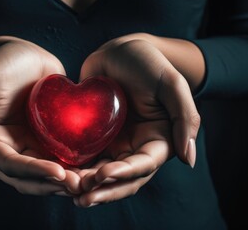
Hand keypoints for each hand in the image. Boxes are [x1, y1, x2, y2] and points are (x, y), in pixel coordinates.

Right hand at [0, 37, 79, 194]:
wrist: (22, 52)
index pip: (11, 165)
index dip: (34, 172)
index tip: (59, 173)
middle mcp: (9, 148)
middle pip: (30, 177)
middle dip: (53, 184)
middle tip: (79, 184)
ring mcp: (30, 144)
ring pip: (47, 172)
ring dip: (67, 180)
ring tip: (90, 180)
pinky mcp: (48, 137)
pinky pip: (61, 155)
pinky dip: (75, 164)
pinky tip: (94, 165)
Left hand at [73, 37, 200, 206]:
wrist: (119, 51)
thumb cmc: (148, 63)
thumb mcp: (171, 85)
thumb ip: (185, 118)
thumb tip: (189, 160)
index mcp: (157, 141)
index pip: (142, 166)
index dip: (124, 174)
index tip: (103, 174)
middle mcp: (135, 148)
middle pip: (122, 179)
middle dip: (103, 190)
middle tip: (82, 196)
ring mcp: (114, 144)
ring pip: (101, 174)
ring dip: (86, 186)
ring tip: (68, 190)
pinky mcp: (94, 138)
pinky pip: (84, 158)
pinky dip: (73, 169)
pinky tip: (58, 174)